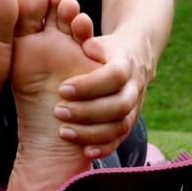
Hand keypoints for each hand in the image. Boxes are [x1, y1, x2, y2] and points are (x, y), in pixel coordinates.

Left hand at [54, 33, 151, 159]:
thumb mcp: (94, 38)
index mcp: (125, 64)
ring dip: (92, 132)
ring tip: (63, 131)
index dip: (89, 85)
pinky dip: (105, 147)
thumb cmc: (101, 49)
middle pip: (118, 105)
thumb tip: (85, 43)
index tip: (63, 89)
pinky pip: (121, 139)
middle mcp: (133, 87)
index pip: (113, 76)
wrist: (132, 56)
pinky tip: (84, 152)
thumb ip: (85, 38)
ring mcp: (134, 107)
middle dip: (87, 111)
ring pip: (120, 125)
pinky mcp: (129, 121)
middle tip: (57, 112)